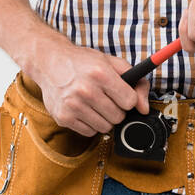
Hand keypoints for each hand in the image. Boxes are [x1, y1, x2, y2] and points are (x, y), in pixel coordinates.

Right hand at [26, 40, 149, 136]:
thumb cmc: (82, 62)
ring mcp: (73, 105)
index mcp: (101, 74)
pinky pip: (89, 132)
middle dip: (116, 109)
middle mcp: (86, 90)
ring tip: (95, 103)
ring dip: (103, 118)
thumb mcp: (111, 62)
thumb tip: (144, 108)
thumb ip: (136, 82)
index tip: (121, 94)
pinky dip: (90, 123)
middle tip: (106, 98)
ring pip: (105, 127)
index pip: (129, 101)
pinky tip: (84, 109)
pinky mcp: (63, 117)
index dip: (127, 98)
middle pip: (118, 117)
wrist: (49, 62)